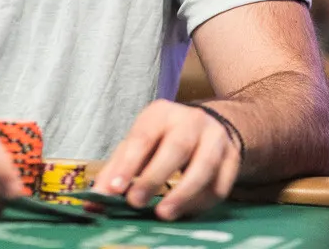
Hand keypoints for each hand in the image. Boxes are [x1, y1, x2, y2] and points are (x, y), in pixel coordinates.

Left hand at [93, 100, 240, 220]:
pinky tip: (185, 211)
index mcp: (161, 113)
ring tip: (163, 214)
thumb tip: (95, 198)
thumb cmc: (165, 138)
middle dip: (154, 177)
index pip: (143, 136)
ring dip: (183, 194)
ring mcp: (215, 137)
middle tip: (136, 203)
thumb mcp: (139, 144)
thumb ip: (117, 170)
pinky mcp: (233, 157)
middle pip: (176, 147)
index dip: (128, 164)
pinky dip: (202, 202)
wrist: (209, 126)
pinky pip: (221, 184)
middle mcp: (191, 120)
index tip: (115, 189)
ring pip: (204, 165)